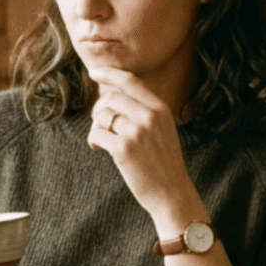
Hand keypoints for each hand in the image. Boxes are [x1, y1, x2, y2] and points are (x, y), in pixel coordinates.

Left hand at [86, 67, 207, 234]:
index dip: (109, 74)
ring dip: (96, 126)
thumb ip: (144, 111)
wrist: (172, 193)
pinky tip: (99, 148)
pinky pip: (97, 133)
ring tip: (101, 139)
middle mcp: (149, 116)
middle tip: (100, 124)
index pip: (130, 81)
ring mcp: (137, 132)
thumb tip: (112, 96)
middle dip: (99, 109)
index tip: (94, 72)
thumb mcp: (162, 130)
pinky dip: (93, 140)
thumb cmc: (163, 163)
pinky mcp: (124, 149)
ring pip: (102, 115)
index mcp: (160, 108)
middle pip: (110, 97)